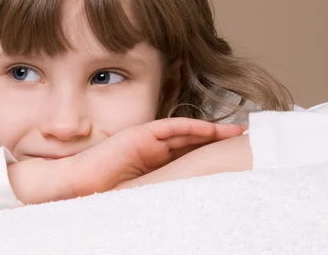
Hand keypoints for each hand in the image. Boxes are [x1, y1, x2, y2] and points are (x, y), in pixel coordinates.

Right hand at [62, 118, 245, 197]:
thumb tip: (197, 200)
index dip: (212, 153)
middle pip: (194, 141)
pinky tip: (211, 129)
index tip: (235, 156)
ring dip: (213, 131)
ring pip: (187, 132)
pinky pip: (172, 127)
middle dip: (219, 139)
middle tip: (245, 139)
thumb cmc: (107, 192)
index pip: (190, 155)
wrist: (82, 184)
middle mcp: (155, 149)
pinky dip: (192, 128)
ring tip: (237, 132)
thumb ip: (167, 187)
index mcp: (156, 163)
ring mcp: (149, 140)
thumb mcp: (145, 191)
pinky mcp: (142, 134)